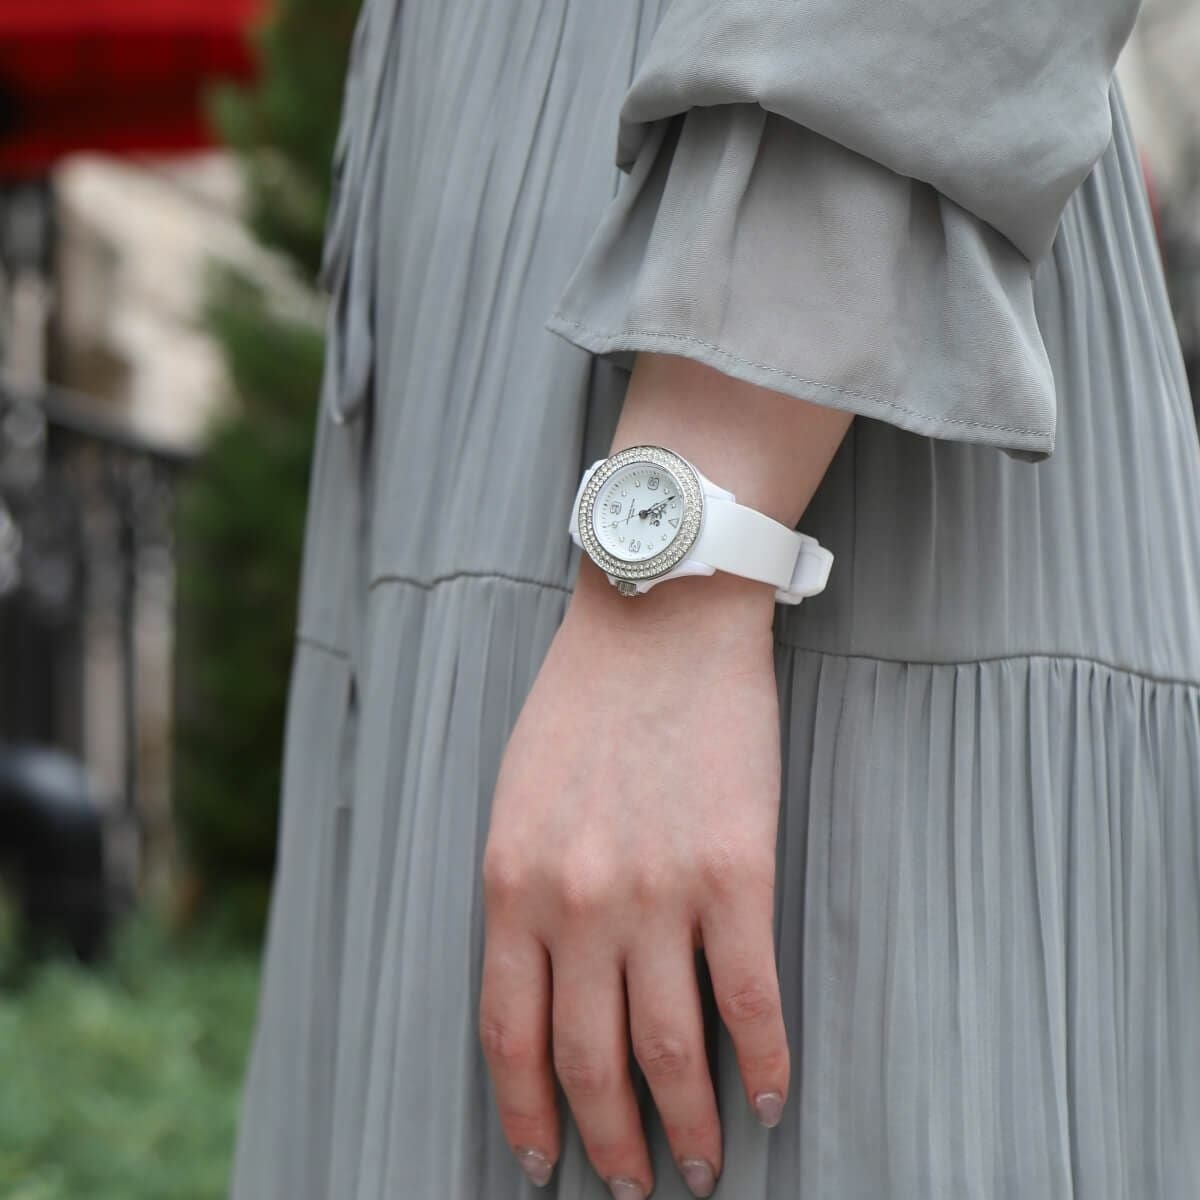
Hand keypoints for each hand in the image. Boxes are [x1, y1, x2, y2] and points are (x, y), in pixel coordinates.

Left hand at [479, 564, 788, 1197]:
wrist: (660, 619)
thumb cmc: (584, 702)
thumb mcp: (518, 796)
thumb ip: (522, 890)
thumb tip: (546, 982)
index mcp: (512, 883)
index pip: (509, 1034)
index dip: (528, 1112)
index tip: (541, 1162)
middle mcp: (578, 902)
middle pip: (590, 1059)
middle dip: (608, 1143)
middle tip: (628, 1188)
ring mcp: (659, 891)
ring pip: (671, 1048)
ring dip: (687, 1124)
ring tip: (702, 1167)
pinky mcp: (737, 870)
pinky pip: (752, 996)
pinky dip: (765, 1060)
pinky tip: (774, 1096)